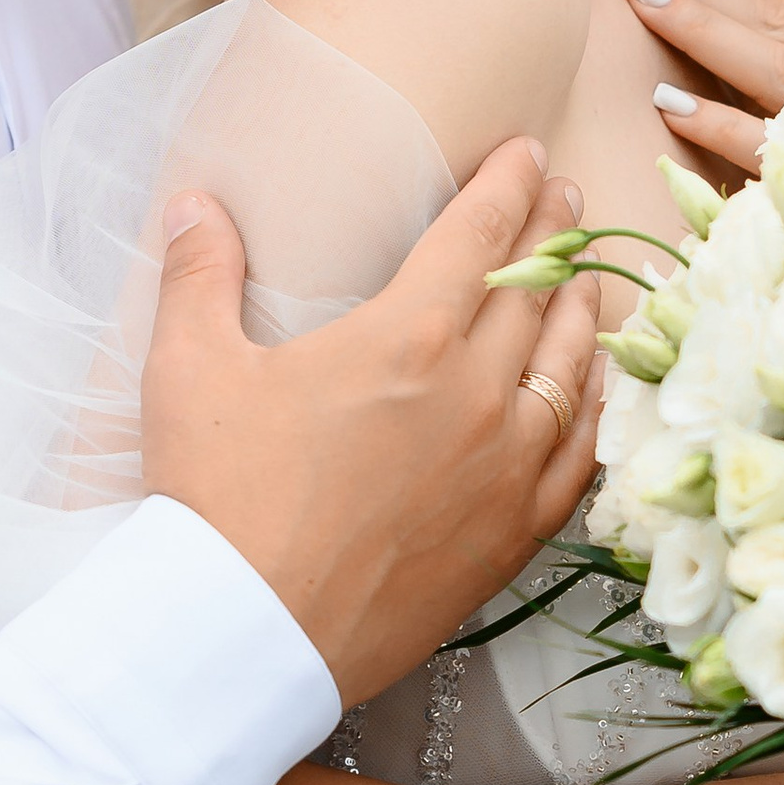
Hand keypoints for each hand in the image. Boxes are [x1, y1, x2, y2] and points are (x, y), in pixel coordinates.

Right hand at [142, 142, 600, 705]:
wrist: (246, 633)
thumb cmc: (213, 498)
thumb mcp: (187, 370)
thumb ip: (199, 274)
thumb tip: (193, 202)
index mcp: (404, 337)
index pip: (478, 233)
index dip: (507, 182)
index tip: (526, 151)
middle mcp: (474, 392)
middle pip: (536, 289)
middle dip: (552, 231)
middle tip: (563, 196)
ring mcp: (504, 467)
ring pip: (573, 367)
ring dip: (584, 310)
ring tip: (588, 278)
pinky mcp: (512, 534)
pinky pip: (581, 456)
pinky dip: (596, 409)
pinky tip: (595, 391)